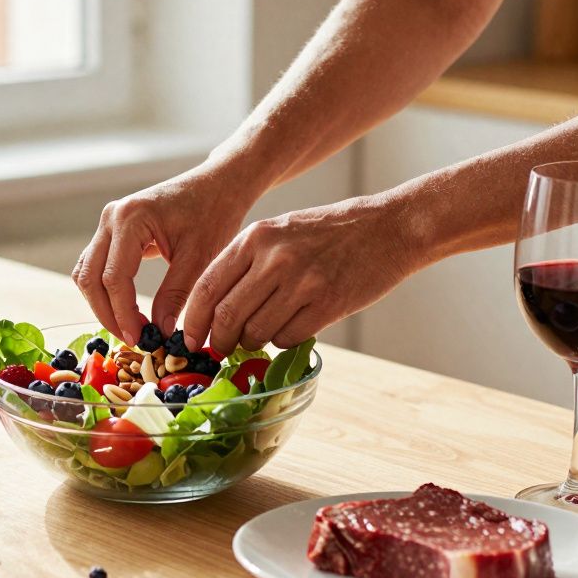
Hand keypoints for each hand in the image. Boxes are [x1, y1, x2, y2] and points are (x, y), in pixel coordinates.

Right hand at [72, 166, 254, 341]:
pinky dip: (104, 290)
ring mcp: (108, 223)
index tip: (140, 339)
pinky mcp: (112, 230)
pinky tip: (126, 309)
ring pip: (87, 273)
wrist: (216, 186)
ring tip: (130, 327)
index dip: (123, 314)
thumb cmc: (213, 214)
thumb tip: (159, 331)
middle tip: (133, 339)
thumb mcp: (199, 258)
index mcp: (131, 219)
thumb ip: (175, 295)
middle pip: (90, 278)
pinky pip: (95, 266)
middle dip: (107, 314)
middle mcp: (111, 218)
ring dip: (102, 304)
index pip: (114, 278)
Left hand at [182, 197, 422, 352]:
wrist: (387, 228)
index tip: (190, 339)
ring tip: (262, 334)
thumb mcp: (278, 232)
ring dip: (253, 343)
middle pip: (227, 317)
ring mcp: (302, 283)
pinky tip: (292, 326)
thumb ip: (245, 264)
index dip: (194, 321)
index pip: (207, 288)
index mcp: (255, 238)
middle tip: (221, 348)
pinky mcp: (327, 304)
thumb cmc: (328, 233)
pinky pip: (287, 339)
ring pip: (256, 333)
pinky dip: (283, 341)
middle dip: (218, 341)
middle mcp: (275, 259)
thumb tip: (212, 310)